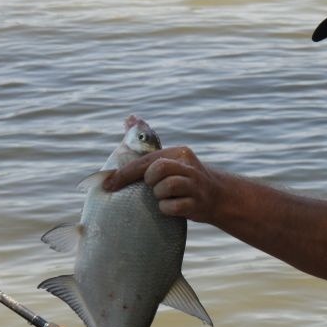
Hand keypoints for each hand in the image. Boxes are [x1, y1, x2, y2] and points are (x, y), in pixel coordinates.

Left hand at [103, 146, 220, 221]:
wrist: (219, 196)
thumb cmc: (184, 178)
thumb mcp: (170, 158)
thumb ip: (148, 141)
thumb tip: (129, 118)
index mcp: (179, 153)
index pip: (146, 159)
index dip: (124, 173)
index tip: (108, 185)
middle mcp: (188, 166)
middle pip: (158, 169)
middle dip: (149, 180)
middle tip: (152, 186)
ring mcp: (195, 185)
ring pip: (166, 187)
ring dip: (159, 195)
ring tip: (165, 197)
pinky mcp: (197, 204)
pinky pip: (173, 207)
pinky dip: (167, 209)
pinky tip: (171, 208)